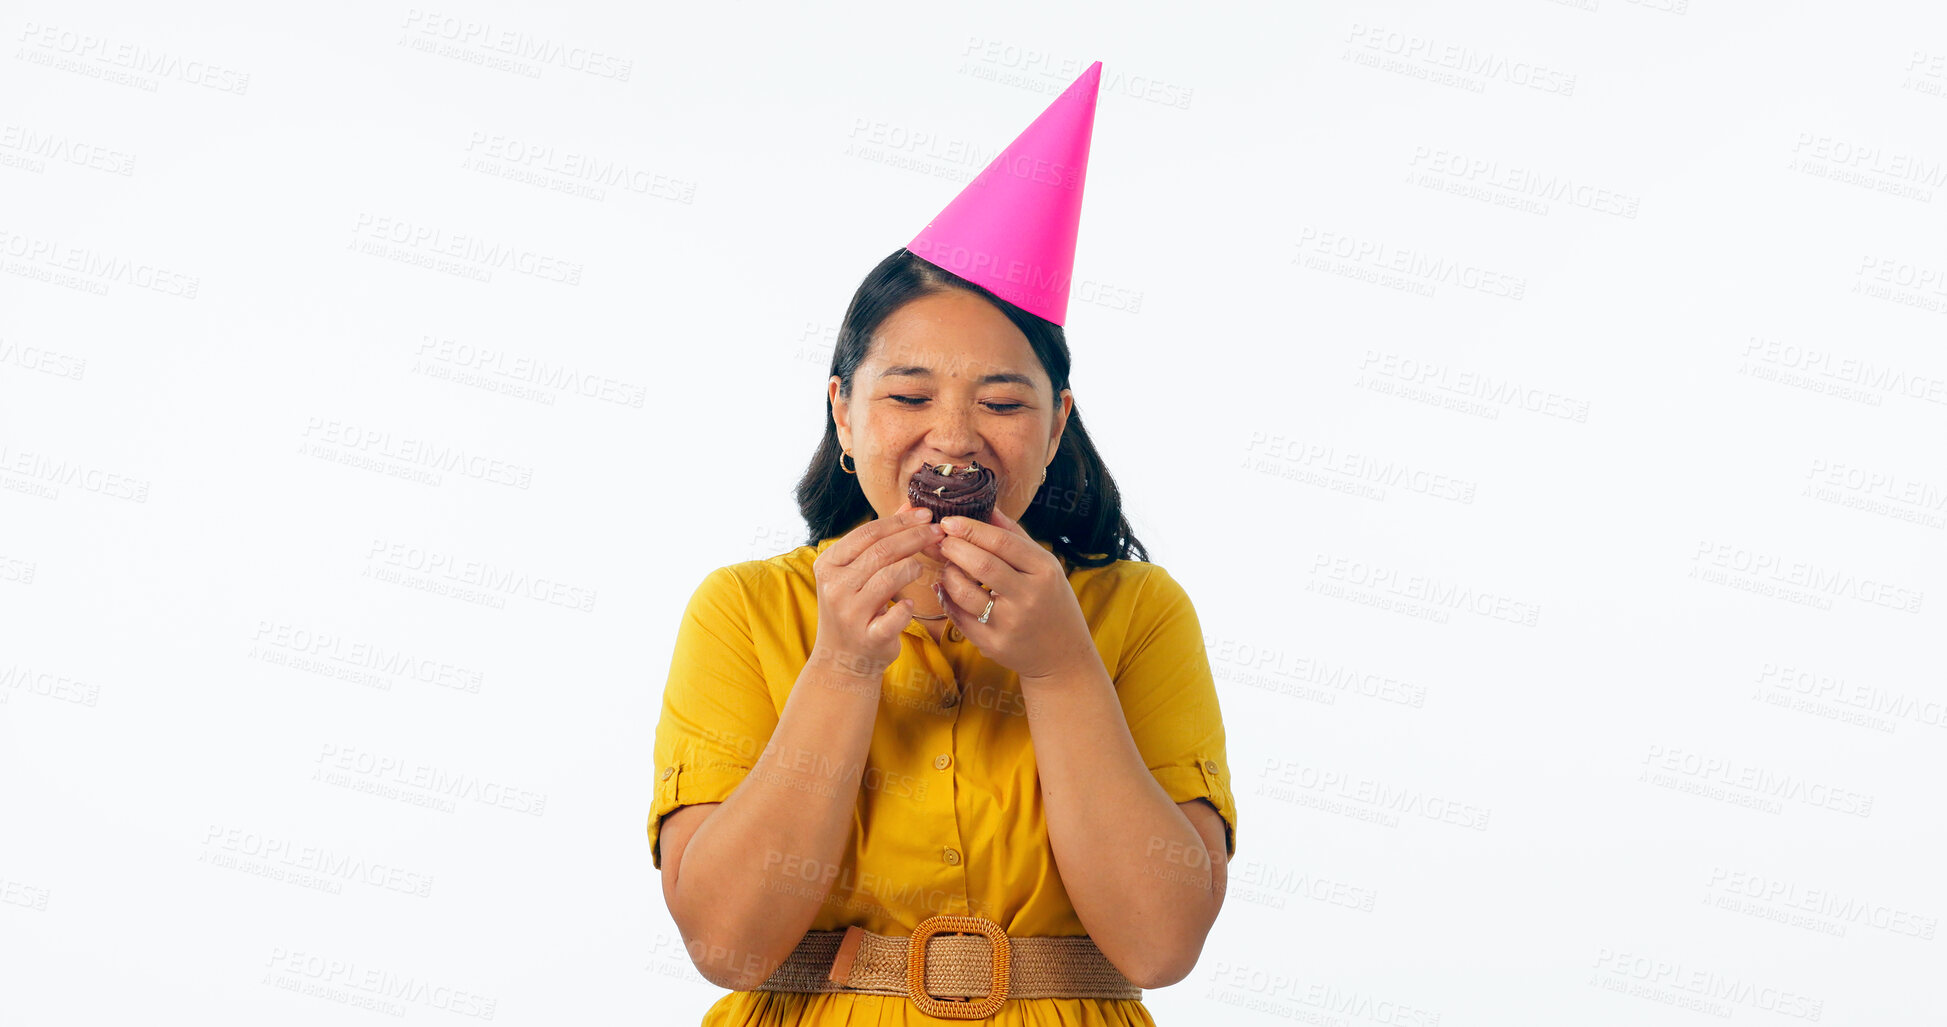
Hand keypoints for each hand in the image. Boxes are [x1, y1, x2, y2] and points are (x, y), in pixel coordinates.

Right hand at [809, 500, 943, 678]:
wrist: (842, 659)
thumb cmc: (854, 608)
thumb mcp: (858, 572)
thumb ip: (880, 539)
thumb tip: (909, 505)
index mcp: (828, 564)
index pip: (867, 533)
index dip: (899, 521)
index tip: (925, 514)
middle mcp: (835, 586)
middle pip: (881, 551)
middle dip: (914, 538)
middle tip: (938, 531)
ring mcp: (850, 613)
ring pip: (889, 577)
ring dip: (913, 567)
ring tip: (923, 566)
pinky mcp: (868, 637)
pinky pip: (896, 616)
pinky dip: (907, 608)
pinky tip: (911, 604)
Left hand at [932, 506, 1096, 682]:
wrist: (1063, 654)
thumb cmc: (1051, 602)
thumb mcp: (1045, 566)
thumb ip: (1015, 536)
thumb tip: (988, 506)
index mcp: (1045, 571)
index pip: (1002, 542)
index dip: (971, 529)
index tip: (949, 521)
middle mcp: (1029, 597)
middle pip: (982, 565)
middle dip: (955, 548)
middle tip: (943, 541)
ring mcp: (1010, 624)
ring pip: (965, 593)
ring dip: (949, 575)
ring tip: (948, 566)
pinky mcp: (994, 645)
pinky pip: (959, 618)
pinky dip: (947, 599)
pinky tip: (946, 588)